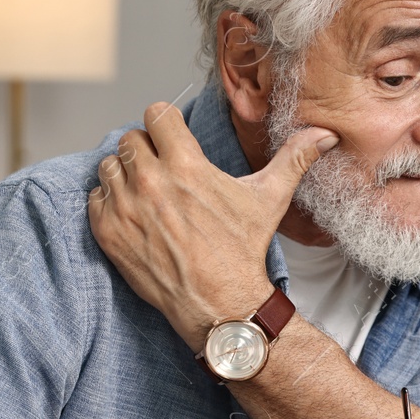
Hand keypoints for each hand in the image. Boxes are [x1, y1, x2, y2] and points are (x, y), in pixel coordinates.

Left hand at [88, 101, 336, 347]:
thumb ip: (294, 159)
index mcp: (186, 165)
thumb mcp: (270, 199)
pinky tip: (133, 215)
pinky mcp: (108, 234)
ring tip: (146, 192)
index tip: (173, 139)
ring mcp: (125, 208)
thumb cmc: (243, 250)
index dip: (166, 125)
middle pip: (130, 138)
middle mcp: (150, 182)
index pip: (156, 114)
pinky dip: (108, 203)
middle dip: (146, 149)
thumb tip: (325, 135)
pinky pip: (94, 198)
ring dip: (124, 173)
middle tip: (162, 170)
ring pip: (108, 166)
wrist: (220, 303)